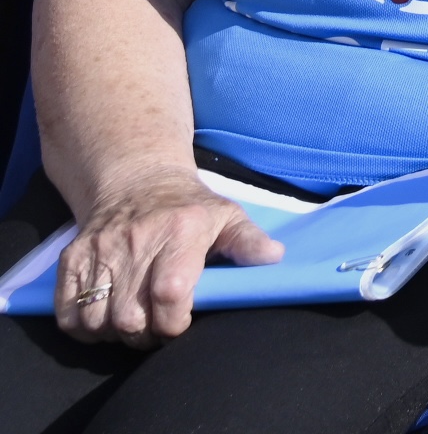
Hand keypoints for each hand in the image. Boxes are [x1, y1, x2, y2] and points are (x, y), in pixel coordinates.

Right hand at [55, 167, 282, 344]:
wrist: (135, 179)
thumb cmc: (189, 206)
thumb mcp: (226, 215)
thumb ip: (248, 240)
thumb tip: (273, 258)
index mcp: (180, 231)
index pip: (170, 292)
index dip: (174, 321)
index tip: (181, 324)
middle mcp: (136, 240)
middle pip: (130, 317)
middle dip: (146, 336)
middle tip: (158, 329)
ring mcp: (100, 250)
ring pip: (97, 321)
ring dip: (115, 335)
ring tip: (134, 324)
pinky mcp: (71, 258)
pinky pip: (68, 313)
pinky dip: (83, 327)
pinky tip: (105, 319)